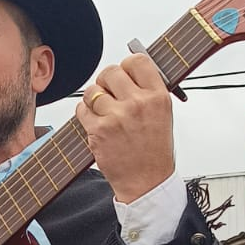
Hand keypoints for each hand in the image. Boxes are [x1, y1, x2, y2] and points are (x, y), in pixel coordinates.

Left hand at [76, 51, 174, 203]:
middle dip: (106, 82)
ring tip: (104, 113)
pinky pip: (81, 109)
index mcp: (157, 97)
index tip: (124, 74)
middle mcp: (138, 104)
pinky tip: (97, 123)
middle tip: (110, 94)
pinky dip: (85, 114)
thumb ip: (148, 91)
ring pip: (92, 91)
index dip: (126, 66)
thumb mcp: (163, 115)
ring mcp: (116, 116)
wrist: (146, 183)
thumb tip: (130, 71)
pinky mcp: (98, 130)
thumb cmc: (154, 152)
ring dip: (94, 100)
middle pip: (110, 72)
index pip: (137, 61)